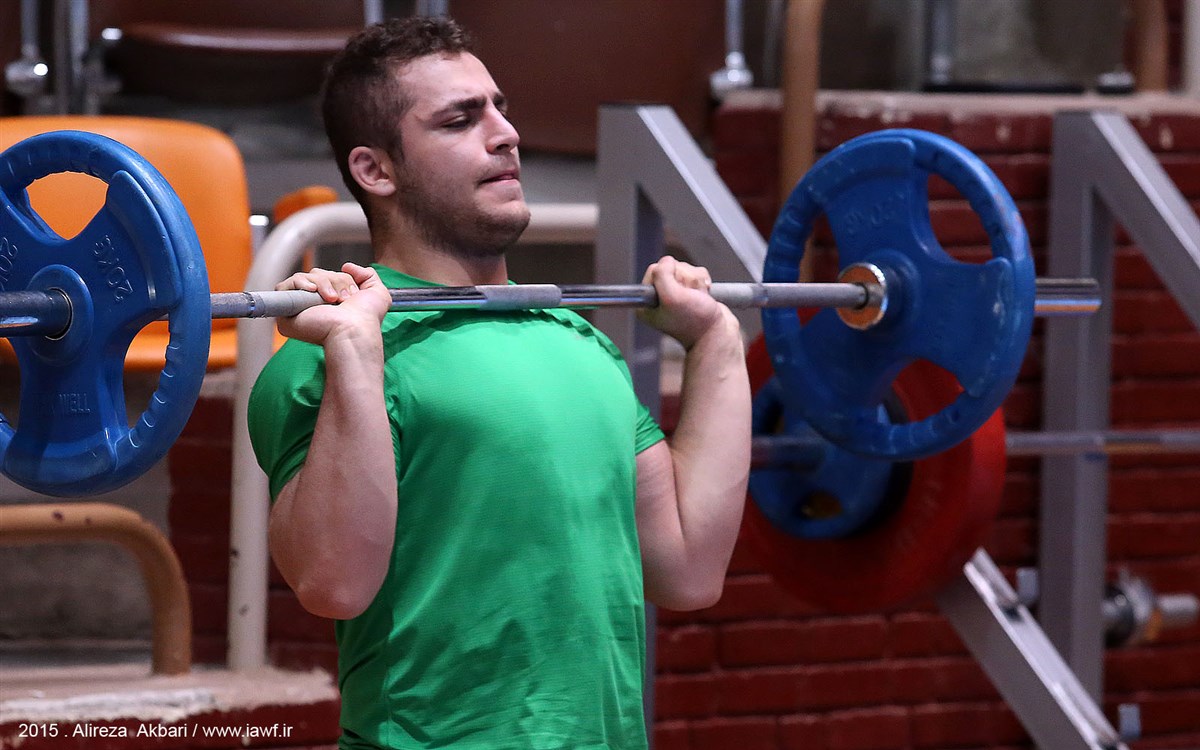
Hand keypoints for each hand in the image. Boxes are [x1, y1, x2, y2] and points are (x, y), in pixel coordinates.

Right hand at [275, 262, 391, 345]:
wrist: (353, 330)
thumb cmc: (366, 318)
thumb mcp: (377, 292)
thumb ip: (367, 274)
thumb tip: (346, 265)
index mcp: (333, 300)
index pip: (329, 276)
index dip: (341, 278)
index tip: (353, 294)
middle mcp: (316, 304)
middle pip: (317, 274)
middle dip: (334, 280)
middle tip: (343, 298)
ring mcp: (300, 307)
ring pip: (304, 277)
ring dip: (322, 283)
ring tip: (332, 299)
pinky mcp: (287, 311)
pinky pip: (284, 285)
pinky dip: (299, 283)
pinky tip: (312, 291)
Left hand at [636, 256, 733, 349]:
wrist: (718, 336)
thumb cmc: (696, 323)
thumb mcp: (672, 297)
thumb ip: (662, 274)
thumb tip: (667, 261)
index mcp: (646, 303)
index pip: (655, 269)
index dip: (671, 275)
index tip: (678, 292)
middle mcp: (659, 298)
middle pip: (672, 268)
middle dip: (686, 279)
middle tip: (691, 297)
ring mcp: (675, 295)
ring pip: (685, 269)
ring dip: (696, 282)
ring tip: (699, 299)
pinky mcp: (690, 293)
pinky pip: (696, 274)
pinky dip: (703, 282)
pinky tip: (705, 297)